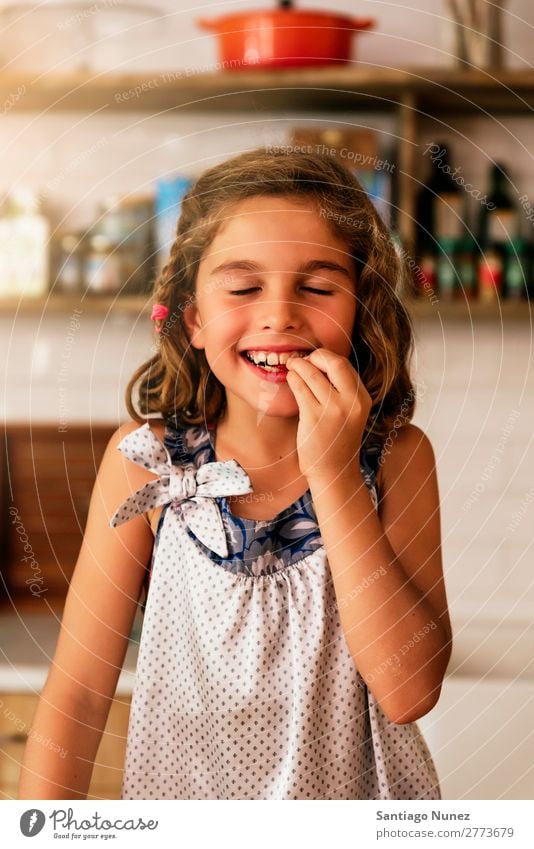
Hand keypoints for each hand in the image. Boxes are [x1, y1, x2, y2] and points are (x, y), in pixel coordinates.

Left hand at [285, 348, 371, 480]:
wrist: (334, 471)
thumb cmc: (336, 440)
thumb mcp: (349, 413)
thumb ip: (342, 391)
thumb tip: (318, 364)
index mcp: (362, 398)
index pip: (344, 365)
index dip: (325, 358)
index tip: (313, 361)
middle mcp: (351, 402)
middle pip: (332, 362)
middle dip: (313, 357)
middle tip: (300, 360)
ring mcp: (333, 410)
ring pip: (311, 373)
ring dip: (297, 366)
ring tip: (291, 367)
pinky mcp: (314, 418)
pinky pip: (300, 388)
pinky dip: (292, 379)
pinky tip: (290, 380)